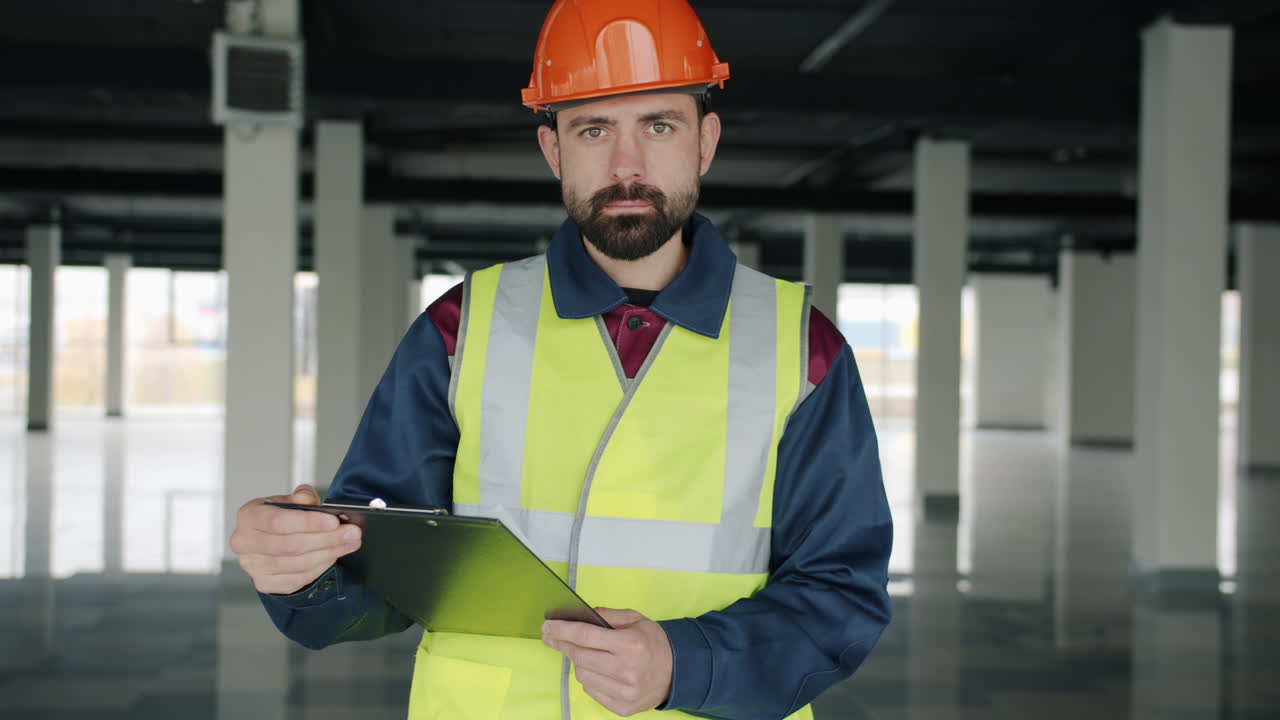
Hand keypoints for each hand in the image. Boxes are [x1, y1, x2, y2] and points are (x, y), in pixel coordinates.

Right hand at [228, 484, 361, 593]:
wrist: (272, 538)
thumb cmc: (282, 517)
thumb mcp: (290, 500)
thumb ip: (301, 497)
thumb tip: (309, 498)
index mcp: (248, 516)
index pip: (277, 522)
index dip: (307, 522)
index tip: (334, 521)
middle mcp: (244, 543)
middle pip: (290, 545)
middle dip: (326, 539)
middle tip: (352, 533)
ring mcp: (252, 566)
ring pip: (297, 563)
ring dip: (328, 553)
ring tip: (350, 543)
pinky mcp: (264, 583)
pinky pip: (297, 578)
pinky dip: (319, 568)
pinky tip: (333, 556)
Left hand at [542, 608, 672, 716]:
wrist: (678, 672)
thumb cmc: (654, 643)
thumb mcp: (635, 619)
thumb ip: (608, 615)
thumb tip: (581, 616)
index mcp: (630, 645)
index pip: (585, 636)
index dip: (562, 630)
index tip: (547, 627)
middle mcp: (626, 670)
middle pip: (580, 657)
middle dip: (563, 645)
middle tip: (552, 637)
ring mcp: (624, 692)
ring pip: (583, 676)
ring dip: (578, 663)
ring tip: (585, 654)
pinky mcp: (622, 707)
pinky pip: (592, 691)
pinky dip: (590, 679)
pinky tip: (597, 670)